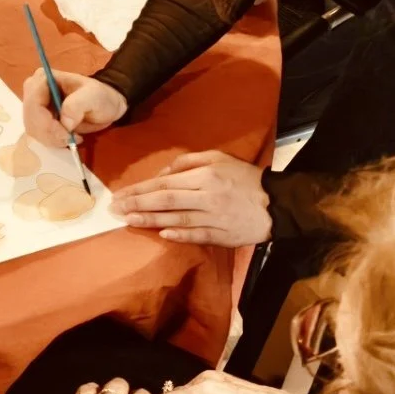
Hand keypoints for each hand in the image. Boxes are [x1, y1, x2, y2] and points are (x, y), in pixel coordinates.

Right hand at [21, 69, 125, 147]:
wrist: (105, 105)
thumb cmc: (100, 96)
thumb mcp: (94, 96)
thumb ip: (78, 105)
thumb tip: (65, 122)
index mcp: (43, 79)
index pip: (33, 103)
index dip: (45, 122)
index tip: (66, 134)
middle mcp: (34, 92)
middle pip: (31, 119)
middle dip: (49, 133)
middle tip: (70, 139)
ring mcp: (35, 107)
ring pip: (33, 130)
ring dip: (52, 139)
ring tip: (71, 138)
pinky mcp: (39, 120)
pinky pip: (38, 135)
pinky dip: (52, 141)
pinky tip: (67, 138)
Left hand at [112, 150, 270, 246]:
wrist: (279, 204)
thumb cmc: (244, 178)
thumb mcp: (218, 158)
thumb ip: (188, 162)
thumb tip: (161, 174)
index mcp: (205, 175)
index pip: (165, 182)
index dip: (140, 189)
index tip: (120, 194)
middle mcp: (208, 195)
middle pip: (166, 200)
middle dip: (138, 205)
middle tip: (116, 209)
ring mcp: (216, 217)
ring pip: (178, 219)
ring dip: (151, 220)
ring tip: (129, 221)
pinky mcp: (224, 235)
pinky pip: (198, 235)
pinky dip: (180, 235)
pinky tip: (162, 234)